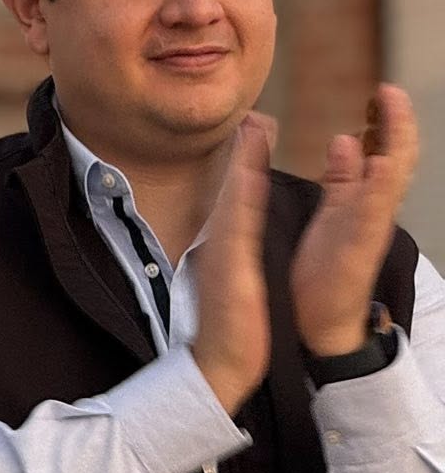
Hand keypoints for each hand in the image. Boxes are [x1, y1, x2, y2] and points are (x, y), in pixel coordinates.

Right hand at [191, 113, 272, 414]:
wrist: (219, 359)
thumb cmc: (228, 323)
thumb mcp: (230, 281)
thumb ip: (230, 255)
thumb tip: (232, 240)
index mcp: (226, 244)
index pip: (236, 195)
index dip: (245, 161)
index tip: (252, 127)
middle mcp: (222, 242)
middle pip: (232, 188)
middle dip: (243, 150)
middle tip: (254, 113)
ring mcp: (223, 252)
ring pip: (233, 199)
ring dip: (243, 162)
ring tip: (253, 128)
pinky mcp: (230, 266)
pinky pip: (236, 226)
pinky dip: (240, 198)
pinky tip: (247, 175)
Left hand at [292, 84, 419, 356]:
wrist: (315, 323)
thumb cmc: (323, 270)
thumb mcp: (332, 215)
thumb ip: (342, 180)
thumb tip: (349, 139)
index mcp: (361, 201)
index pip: (382, 154)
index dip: (386, 123)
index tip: (383, 91)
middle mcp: (371, 213)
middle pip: (395, 161)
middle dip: (398, 126)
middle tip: (391, 90)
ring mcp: (367, 232)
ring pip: (390, 184)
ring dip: (394, 147)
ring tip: (391, 112)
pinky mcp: (356, 252)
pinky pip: (370, 216)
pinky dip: (375, 188)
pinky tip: (376, 163)